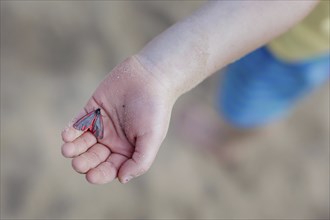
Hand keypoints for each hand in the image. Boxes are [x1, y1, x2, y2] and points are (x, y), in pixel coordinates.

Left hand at [61, 56, 173, 183]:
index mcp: (128, 150)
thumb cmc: (154, 109)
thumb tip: (122, 179)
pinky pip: (79, 124)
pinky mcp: (92, 110)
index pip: (111, 168)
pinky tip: (67, 135)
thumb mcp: (152, 138)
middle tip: (78, 164)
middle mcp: (113, 140)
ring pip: (83, 143)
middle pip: (94, 157)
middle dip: (85, 162)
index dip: (100, 174)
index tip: (91, 176)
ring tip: (68, 150)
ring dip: (74, 148)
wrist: (150, 77)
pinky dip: (71, 130)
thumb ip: (140, 161)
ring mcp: (102, 125)